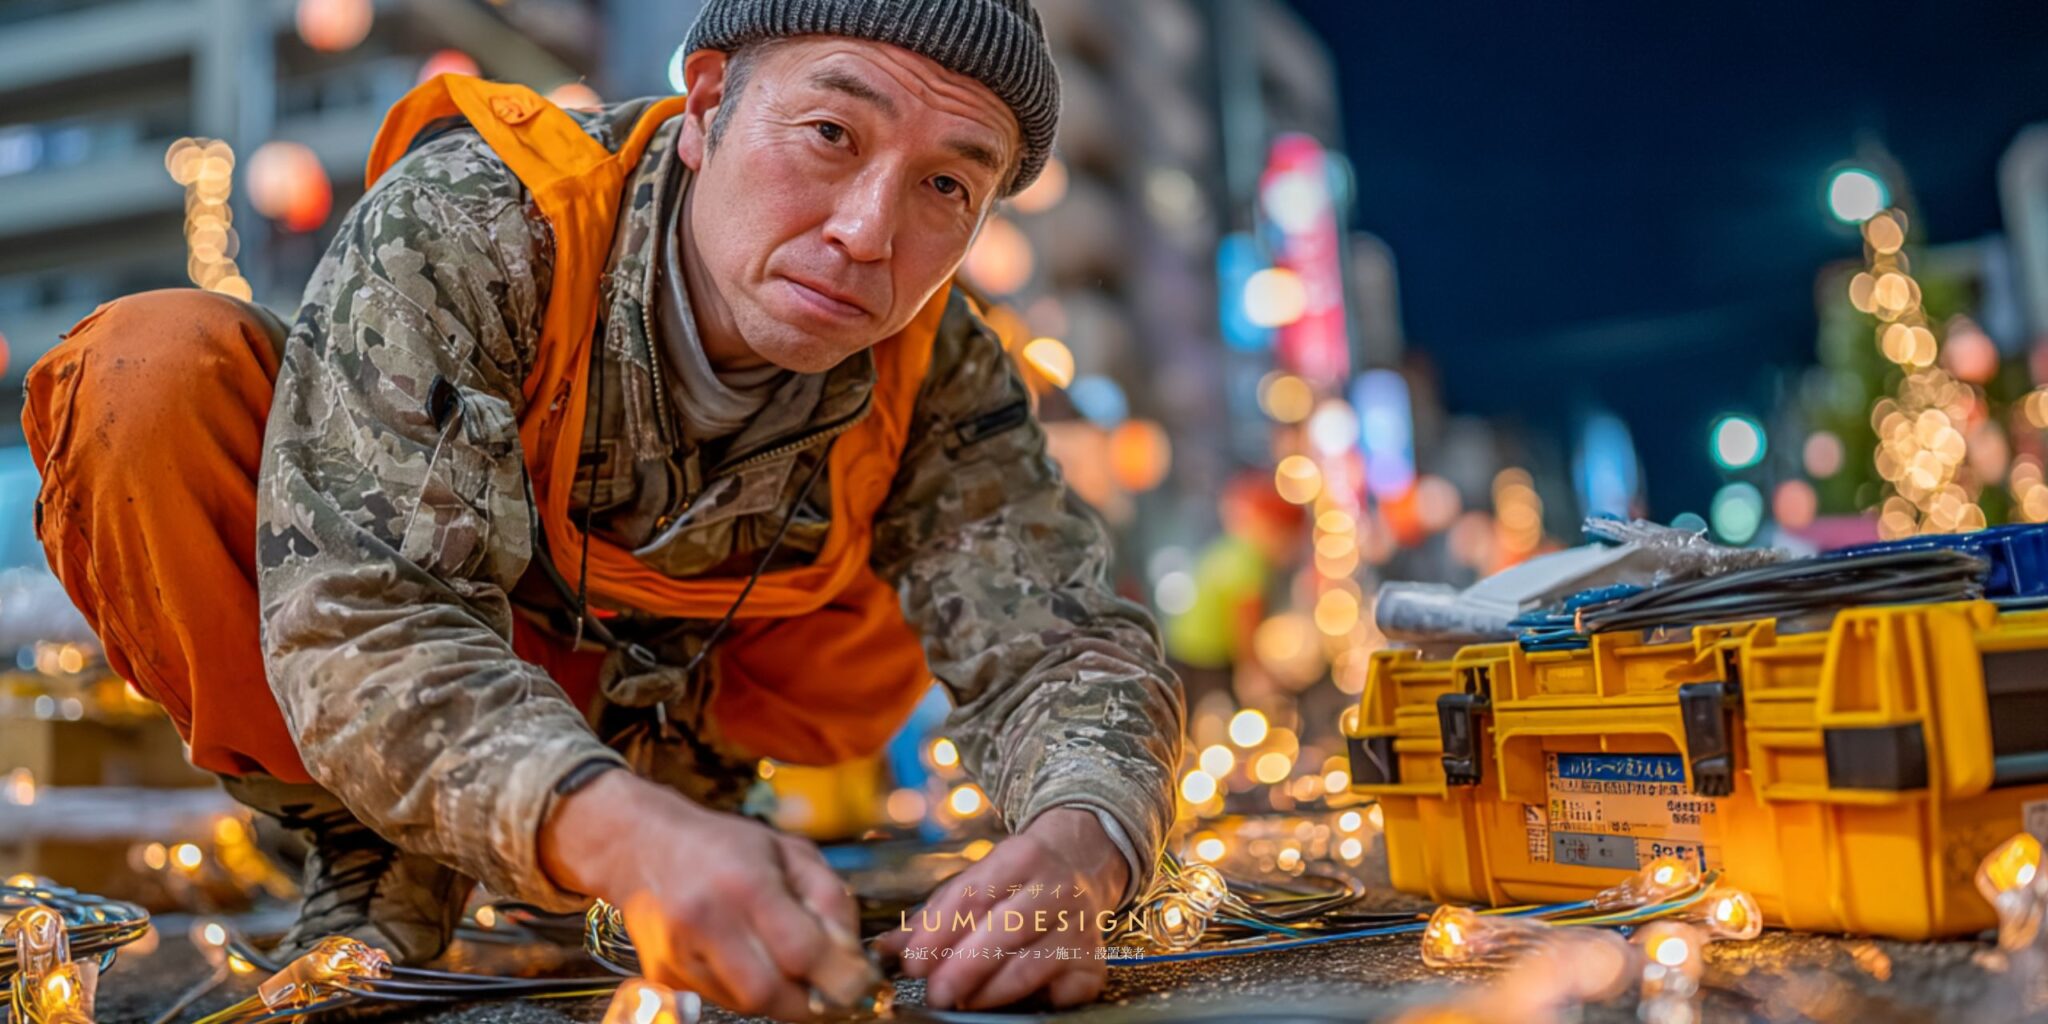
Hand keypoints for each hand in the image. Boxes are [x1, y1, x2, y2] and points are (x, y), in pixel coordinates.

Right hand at [539, 770, 871, 1020]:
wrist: (642, 845)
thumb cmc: (722, 844)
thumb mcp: (788, 850)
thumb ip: (828, 897)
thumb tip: (852, 951)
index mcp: (745, 883)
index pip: (802, 952)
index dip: (840, 976)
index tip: (861, 982)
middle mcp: (706, 921)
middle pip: (770, 994)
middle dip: (810, 1001)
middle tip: (829, 987)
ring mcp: (678, 953)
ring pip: (746, 1003)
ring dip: (779, 995)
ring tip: (786, 963)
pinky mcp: (663, 975)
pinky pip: (720, 999)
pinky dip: (746, 990)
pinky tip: (750, 960)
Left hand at [877, 808, 1130, 1010]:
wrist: (1083, 860)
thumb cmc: (1019, 876)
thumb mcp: (979, 877)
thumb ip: (935, 913)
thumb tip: (887, 947)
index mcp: (1022, 856)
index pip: (975, 894)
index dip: (940, 931)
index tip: (914, 961)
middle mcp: (1057, 887)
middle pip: (1006, 930)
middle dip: (964, 967)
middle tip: (936, 991)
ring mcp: (1081, 925)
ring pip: (1032, 964)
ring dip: (991, 989)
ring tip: (962, 1000)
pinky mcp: (1094, 960)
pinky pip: (1065, 990)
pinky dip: (1038, 1000)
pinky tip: (1012, 1000)